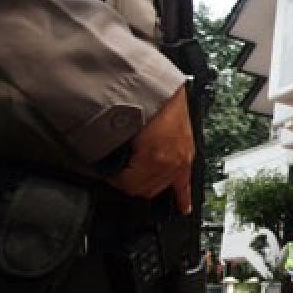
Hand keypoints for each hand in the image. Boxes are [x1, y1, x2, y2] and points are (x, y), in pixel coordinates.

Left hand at [108, 86, 193, 213]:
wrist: (160, 85)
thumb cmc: (143, 101)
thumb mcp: (120, 130)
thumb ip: (113, 153)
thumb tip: (105, 167)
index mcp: (155, 158)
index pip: (129, 184)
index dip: (114, 179)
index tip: (107, 171)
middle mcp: (171, 162)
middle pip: (145, 189)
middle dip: (130, 183)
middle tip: (120, 172)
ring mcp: (181, 159)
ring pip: (161, 186)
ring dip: (148, 184)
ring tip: (137, 176)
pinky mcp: (187, 153)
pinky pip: (185, 182)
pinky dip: (183, 196)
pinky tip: (183, 207)